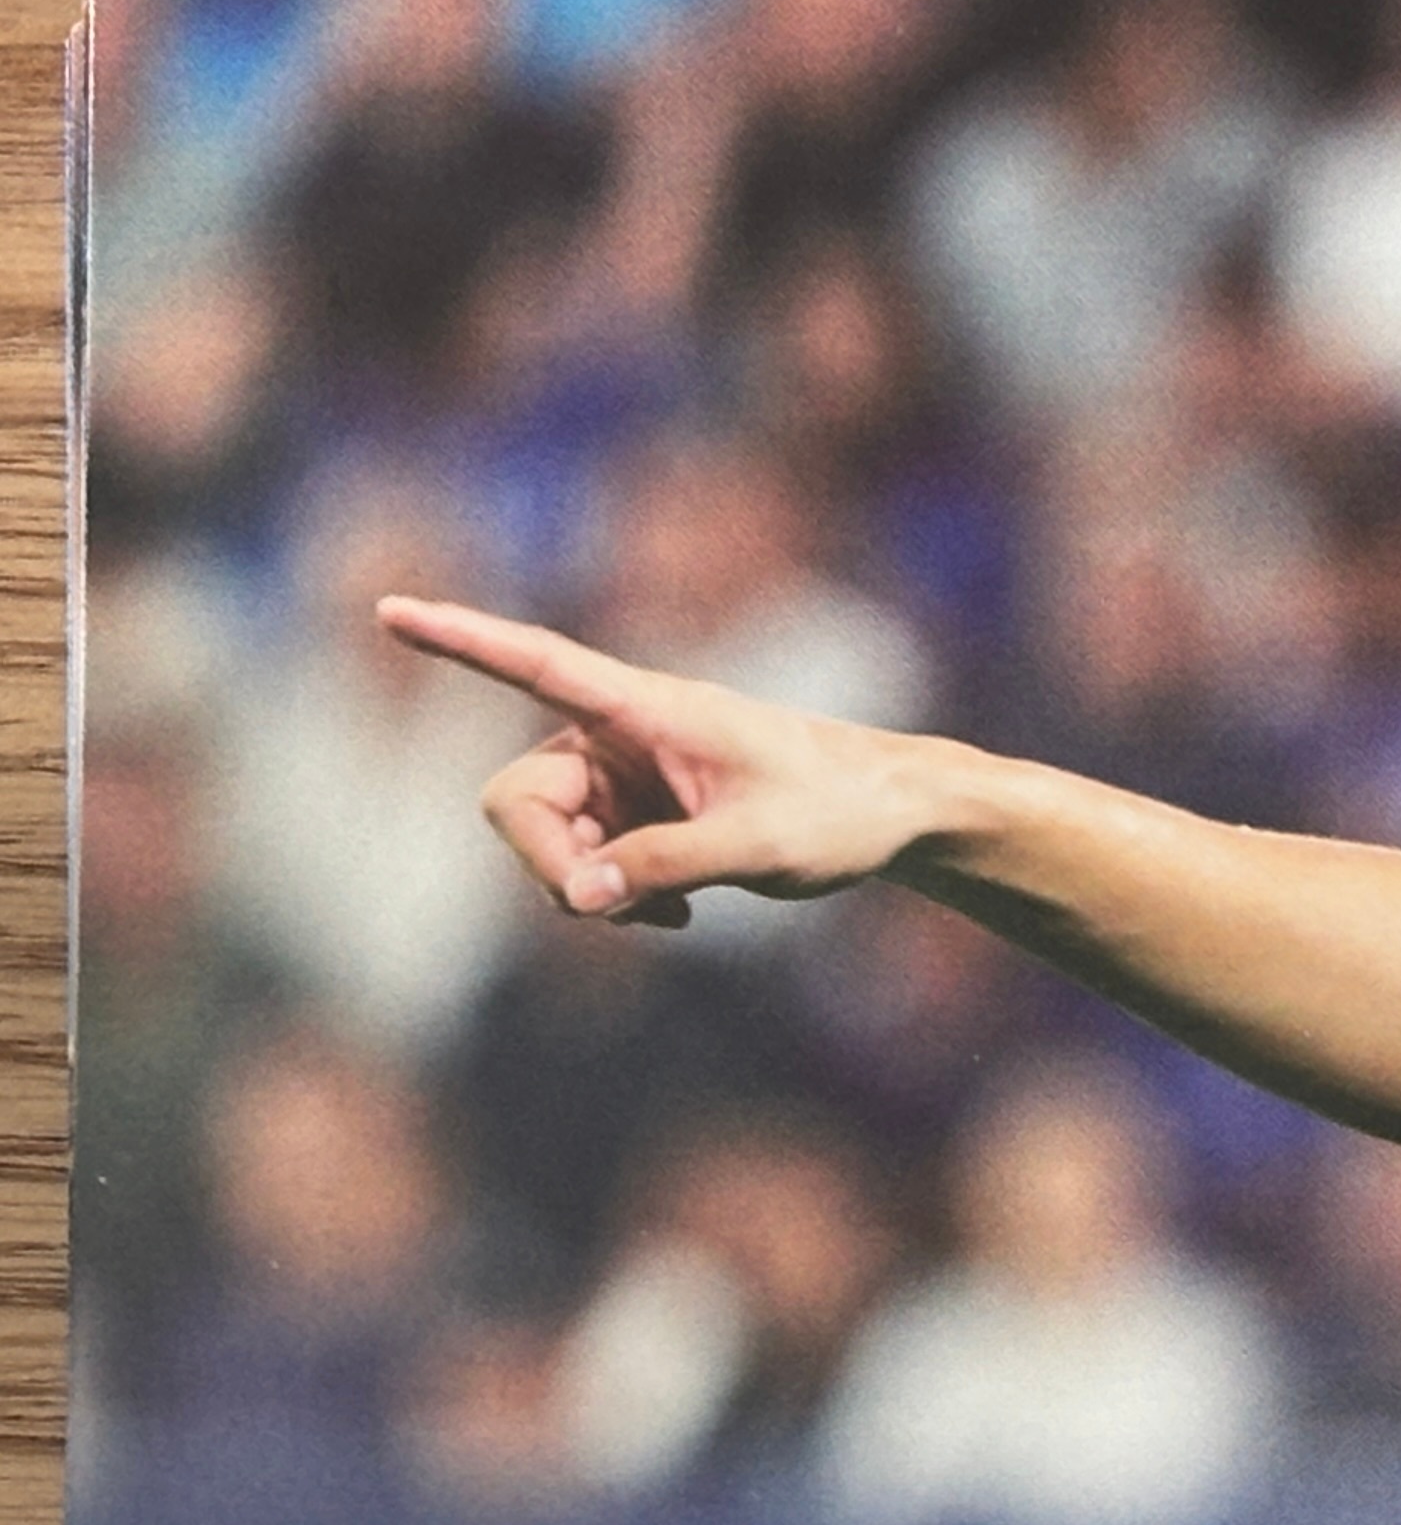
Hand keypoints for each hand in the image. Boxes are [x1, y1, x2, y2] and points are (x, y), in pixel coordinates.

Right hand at [377, 596, 944, 928]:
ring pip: (545, 842)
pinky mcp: (634, 817)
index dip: (462, 641)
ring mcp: (622, 780)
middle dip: (544, 860)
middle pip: (515, 801)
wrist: (886, 815)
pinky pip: (583, 866)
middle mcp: (619, 737)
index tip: (390, 610)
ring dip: (587, 888)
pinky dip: (612, 896)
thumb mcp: (761, 847)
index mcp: (647, 710)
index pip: (537, 665)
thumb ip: (668, 867)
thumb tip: (582, 895)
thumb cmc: (837, 813)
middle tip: (605, 909)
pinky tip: (673, 915)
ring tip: (669, 913)